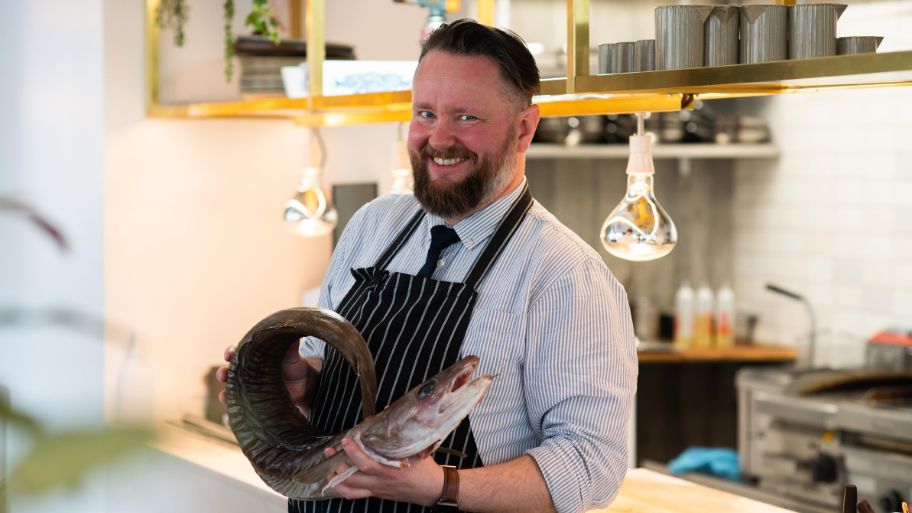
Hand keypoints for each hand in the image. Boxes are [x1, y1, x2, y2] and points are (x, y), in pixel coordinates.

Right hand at [216, 342, 319, 413]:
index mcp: (254, 360)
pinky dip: (233, 419)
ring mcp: (250, 393)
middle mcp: (248, 376)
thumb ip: (289, 345)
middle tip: (222, 374)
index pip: (237, 354)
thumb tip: (290, 326)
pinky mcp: (255, 409)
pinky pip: (241, 415)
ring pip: (231, 394)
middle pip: (230, 375)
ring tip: (224, 397)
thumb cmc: (296, 367)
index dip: (230, 353)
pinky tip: (230, 421)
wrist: (306, 388)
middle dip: (223, 374)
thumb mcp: (293, 356)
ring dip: (225, 395)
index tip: (229, 354)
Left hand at [324, 437, 443, 506]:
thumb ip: (400, 434)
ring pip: (350, 489)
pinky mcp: (377, 494)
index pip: (365, 464)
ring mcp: (377, 490)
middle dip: (336, 465)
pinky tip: (339, 480)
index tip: (345, 440)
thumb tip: (387, 412)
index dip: (352, 452)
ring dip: (336, 479)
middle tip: (329, 452)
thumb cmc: (425, 468)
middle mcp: (380, 482)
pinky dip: (344, 488)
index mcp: (389, 471)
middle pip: (352, 478)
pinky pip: (355, 495)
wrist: (432, 489)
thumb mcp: (416, 449)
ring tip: (329, 467)